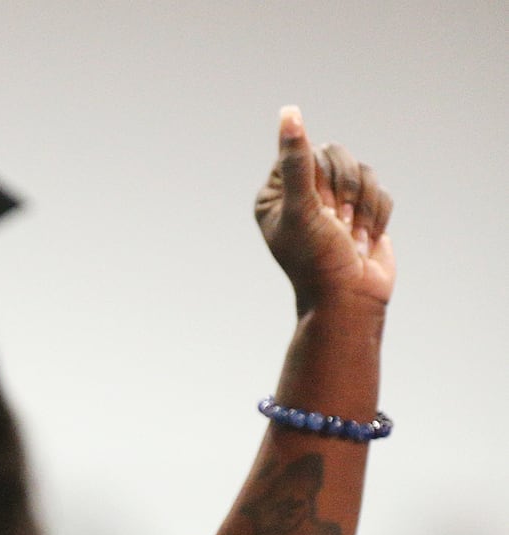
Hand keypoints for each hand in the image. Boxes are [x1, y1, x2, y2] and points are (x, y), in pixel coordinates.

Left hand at [254, 106, 394, 316]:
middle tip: (336, 226)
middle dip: (344, 193)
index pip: (305, 153)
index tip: (319, 208)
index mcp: (275, 194)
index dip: (321, 178)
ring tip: (350, 238)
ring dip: (362, 208)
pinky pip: (382, 191)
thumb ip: (297, 161)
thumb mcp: (302, 207)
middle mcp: (302, 194)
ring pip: (363, 172)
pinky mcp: (363, 210)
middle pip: (337, 156)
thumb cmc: (317, 260)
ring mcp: (334, 202)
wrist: (350, 300)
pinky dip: (377, 217)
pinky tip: (364, 243)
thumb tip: (289, 112)